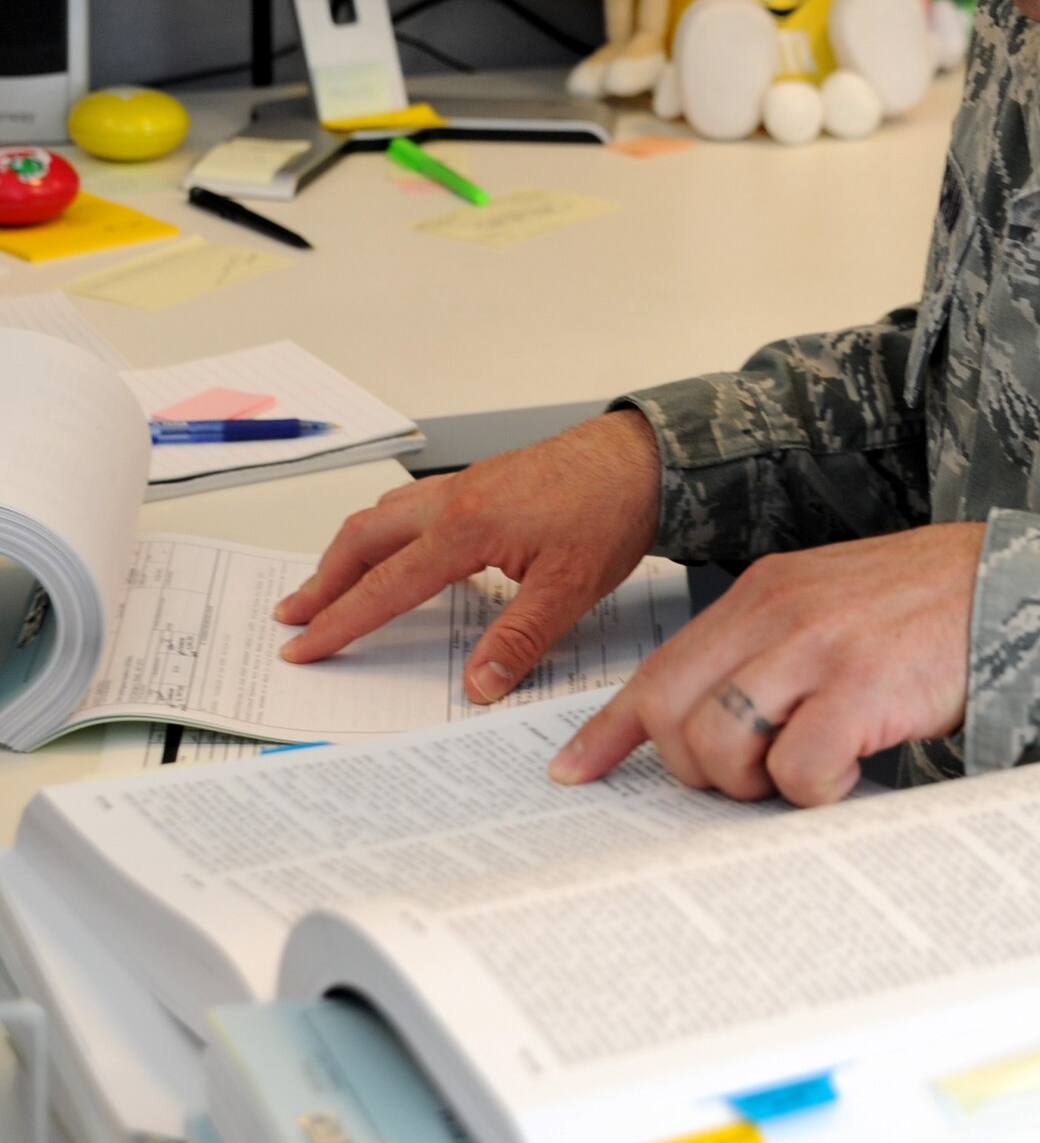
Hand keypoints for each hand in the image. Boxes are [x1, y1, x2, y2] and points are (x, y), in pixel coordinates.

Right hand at [273, 410, 661, 701]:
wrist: (643, 457)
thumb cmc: (610, 509)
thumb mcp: (570, 588)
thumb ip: (519, 639)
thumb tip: (478, 685)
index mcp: (466, 528)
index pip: (386, 586)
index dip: (341, 621)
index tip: (304, 645)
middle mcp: (454, 500)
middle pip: (363, 538)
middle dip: (323, 579)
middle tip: (293, 615)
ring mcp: (466, 485)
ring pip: (384, 515)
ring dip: (349, 551)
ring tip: (327, 584)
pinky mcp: (482, 482)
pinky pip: (412, 505)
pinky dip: (384, 530)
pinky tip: (395, 548)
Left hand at [549, 521, 985, 805]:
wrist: (1009, 582)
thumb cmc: (922, 606)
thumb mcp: (827, 606)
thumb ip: (769, 650)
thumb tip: (717, 724)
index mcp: (761, 594)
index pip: (659, 666)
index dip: (609, 728)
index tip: (573, 771)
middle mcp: (775, 613)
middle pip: (673, 714)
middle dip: (694, 770)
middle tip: (745, 781)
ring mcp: (816, 646)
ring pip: (721, 745)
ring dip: (752, 785)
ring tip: (802, 773)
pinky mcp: (862, 685)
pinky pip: (798, 770)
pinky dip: (813, 793)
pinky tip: (848, 774)